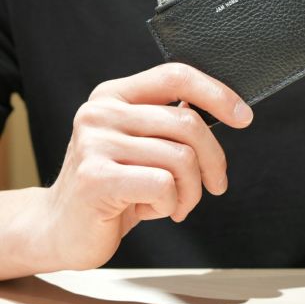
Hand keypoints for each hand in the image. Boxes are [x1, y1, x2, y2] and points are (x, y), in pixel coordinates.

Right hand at [44, 62, 252, 270]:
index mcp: (115, 95)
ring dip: (192, 190)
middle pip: (187, 121)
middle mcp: (101, 111)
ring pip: (182, 158)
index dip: (216, 93)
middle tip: (216, 183)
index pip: (175, 76)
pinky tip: (155, 210)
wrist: (60, 227)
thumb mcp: (142, 145)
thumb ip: (170, 123)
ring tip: (178, 203)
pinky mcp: (95, 178)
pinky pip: (164, 184)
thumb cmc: (115, 184)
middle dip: (214, 159)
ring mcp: (95, 142)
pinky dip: (173, 204)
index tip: (243, 116)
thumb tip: (223, 109)